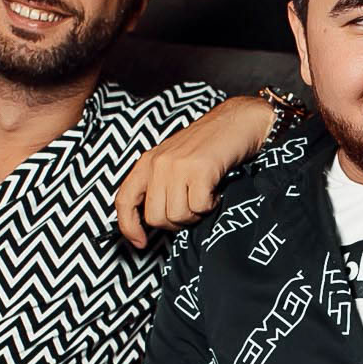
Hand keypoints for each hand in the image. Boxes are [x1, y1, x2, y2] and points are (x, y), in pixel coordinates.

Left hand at [114, 97, 275, 248]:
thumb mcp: (173, 162)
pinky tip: (216, 191)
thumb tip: (153, 221)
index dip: (129, 227)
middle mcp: (158, 163)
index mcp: (147, 162)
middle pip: (155, 217)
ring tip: (205, 195)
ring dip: (195, 214)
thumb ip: (159, 186)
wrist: (238, 121)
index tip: (141, 242)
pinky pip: (198, 207)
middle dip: (176, 222)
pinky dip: (211, 205)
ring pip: (177, 216)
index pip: (124, 200)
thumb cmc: (208, 146)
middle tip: (192, 207)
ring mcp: (177, 166)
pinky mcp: (199, 169)